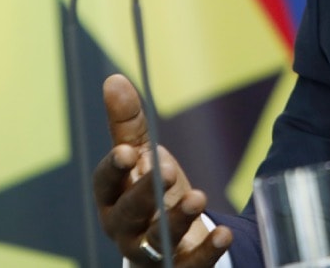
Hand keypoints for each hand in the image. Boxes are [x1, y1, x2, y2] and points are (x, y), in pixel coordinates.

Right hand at [93, 73, 233, 266]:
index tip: (129, 152)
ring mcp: (150, 253)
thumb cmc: (149, 190)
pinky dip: (207, 252)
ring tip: (198, 198)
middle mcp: (125, 228)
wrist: (172, 239)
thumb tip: (114, 79)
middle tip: (168, 173)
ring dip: (176, 220)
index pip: (105, 183)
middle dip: (145, 194)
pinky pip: (190, 266)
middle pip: (128, 214)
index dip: (114, 169)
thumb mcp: (142, 156)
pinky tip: (224, 234)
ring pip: (157, 242)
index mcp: (112, 196)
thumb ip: (128, 121)